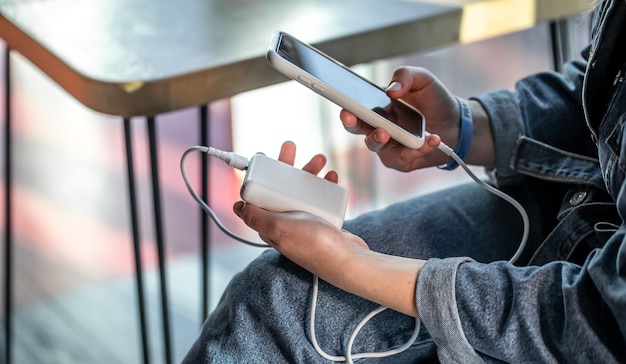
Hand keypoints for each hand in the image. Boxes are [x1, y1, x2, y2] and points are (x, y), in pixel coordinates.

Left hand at [233, 141, 422, 316]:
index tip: (264, 158)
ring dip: (309, 172)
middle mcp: (287, 222)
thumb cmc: (313, 245)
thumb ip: (256, 216)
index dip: (260, 175)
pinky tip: (331, 178)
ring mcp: (306, 221)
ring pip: (303, 189)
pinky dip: (325, 185)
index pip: (260, 195)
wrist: (347, 260)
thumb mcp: (278, 228)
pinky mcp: (323, 221)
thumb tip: (237, 206)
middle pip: (282, 187)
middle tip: (290, 148)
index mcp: (272, 223)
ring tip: (320, 161)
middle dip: (286, 166)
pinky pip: (321, 197)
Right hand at [341, 66, 493, 170]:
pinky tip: (432, 139)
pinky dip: (416, 148)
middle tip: (351, 117)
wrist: (456, 122)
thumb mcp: (422, 80)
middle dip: (351, 122)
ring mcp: (387, 145)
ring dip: (378, 138)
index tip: (343, 103)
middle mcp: (377, 126)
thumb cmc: (434, 100)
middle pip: (356, 127)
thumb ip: (406, 76)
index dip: (346, 105)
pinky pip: (401, 157)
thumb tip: (391, 90)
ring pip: (374, 145)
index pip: (355, 106)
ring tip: (386, 132)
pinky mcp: (401, 160)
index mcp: (377, 106)